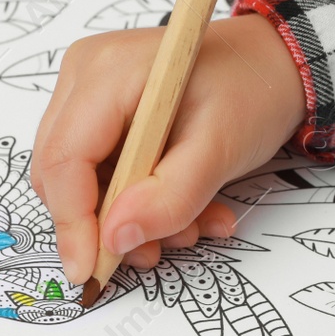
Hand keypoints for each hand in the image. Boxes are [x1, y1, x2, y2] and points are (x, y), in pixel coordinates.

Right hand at [32, 13, 305, 282]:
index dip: (72, 223)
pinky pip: (100, 173)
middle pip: (62, 174)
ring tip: (189, 224)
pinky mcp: (100, 114)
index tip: (90, 270)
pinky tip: (183, 206)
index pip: (64, 160)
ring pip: (81, 181)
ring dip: (130, 217)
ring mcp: (87, 93)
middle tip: (157, 247)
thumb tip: (116, 238)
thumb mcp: (220, 149)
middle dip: (106, 223)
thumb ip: (170, 198)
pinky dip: (138, 201)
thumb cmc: (252, 89)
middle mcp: (85, 76)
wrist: (272, 65)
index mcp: (108, 73)